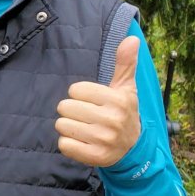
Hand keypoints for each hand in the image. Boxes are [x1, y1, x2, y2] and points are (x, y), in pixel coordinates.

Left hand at [55, 36, 140, 167]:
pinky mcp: (95, 157)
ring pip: (62, 125)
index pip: (75, 90)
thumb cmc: (123, 112)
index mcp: (118, 100)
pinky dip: (68, 143)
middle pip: (65, 107)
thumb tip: (131, 38)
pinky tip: (82, 142)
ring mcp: (104, 140)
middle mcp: (112, 120)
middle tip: (87, 116)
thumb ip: (125, 63)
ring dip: (68, 126)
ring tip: (84, 128)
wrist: (133, 149)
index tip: (92, 101)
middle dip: (71, 110)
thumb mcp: (126, 88)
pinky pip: (63, 144)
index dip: (79, 94)